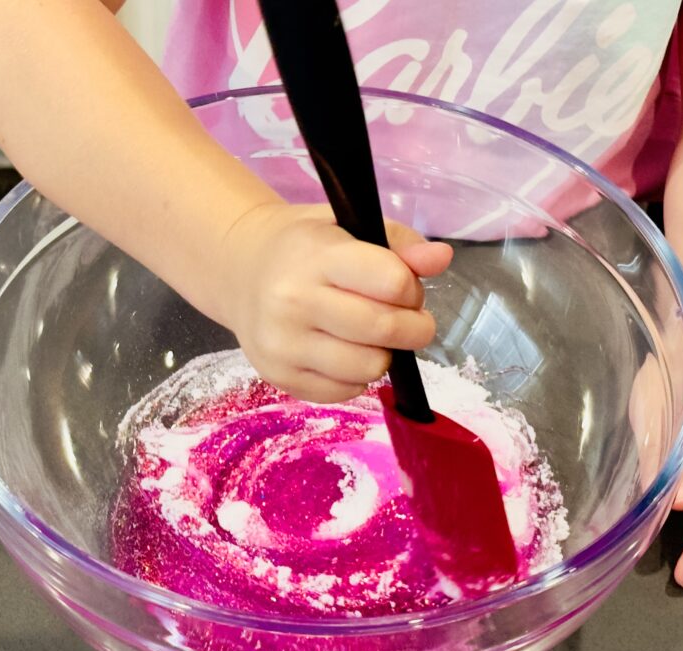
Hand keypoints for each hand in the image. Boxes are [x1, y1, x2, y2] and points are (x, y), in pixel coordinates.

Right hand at [213, 202, 452, 402]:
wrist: (240, 271)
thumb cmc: (305, 247)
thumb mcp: (350, 226)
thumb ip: (401, 244)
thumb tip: (442, 258)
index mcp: (316, 256)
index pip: (391, 282)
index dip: (411, 288)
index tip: (405, 288)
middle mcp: (293, 302)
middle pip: (384, 329)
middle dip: (413, 328)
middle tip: (409, 321)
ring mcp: (283, 344)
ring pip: (370, 368)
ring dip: (384, 354)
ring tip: (370, 336)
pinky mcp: (279, 377)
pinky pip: (346, 391)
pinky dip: (357, 376)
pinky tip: (344, 351)